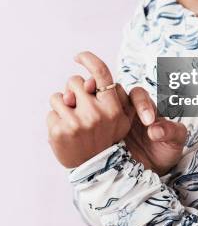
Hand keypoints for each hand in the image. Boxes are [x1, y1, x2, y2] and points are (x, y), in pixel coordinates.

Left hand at [46, 51, 134, 167]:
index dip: (88, 59)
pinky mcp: (60, 132)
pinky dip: (55, 119)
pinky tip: (65, 131)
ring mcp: (77, 123)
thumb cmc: (105, 136)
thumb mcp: (117, 116)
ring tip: (72, 119)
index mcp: (113, 107)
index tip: (78, 56)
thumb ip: (106, 94)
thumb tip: (87, 80)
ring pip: (59, 96)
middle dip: (74, 90)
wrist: (95, 169)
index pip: (101, 73)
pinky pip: (51, 112)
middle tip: (79, 106)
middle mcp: (96, 114)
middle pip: (75, 81)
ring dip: (63, 104)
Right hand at [62, 57, 186, 175]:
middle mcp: (124, 109)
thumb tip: (155, 130)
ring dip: (88, 101)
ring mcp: (108, 119)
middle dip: (105, 93)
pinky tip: (75, 126)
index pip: (138, 95)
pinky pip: (86, 118)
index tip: (148, 122)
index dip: (142, 104)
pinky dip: (78, 118)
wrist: (147, 174)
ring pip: (95, 100)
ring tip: (84, 109)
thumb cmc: (164, 153)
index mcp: (143, 107)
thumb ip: (171, 132)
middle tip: (106, 105)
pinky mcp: (97, 132)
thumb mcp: (174, 143)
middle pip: (111, 91)